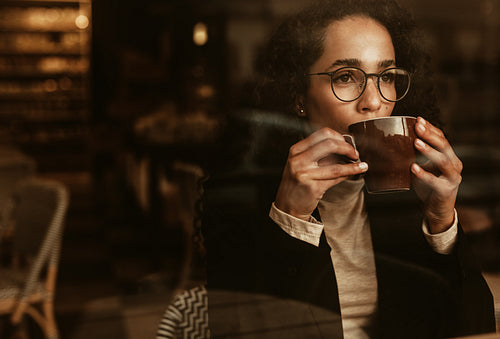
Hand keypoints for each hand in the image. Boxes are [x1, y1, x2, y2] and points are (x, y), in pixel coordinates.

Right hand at [275, 127, 368, 220]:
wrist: (287, 205)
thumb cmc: (297, 182)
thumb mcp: (300, 163)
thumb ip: (316, 153)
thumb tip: (343, 145)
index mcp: (296, 150)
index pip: (322, 134)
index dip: (338, 136)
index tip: (346, 142)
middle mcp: (298, 160)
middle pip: (329, 144)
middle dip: (347, 147)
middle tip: (354, 153)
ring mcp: (305, 174)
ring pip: (335, 164)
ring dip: (352, 163)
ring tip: (361, 163)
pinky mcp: (313, 187)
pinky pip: (337, 177)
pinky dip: (350, 173)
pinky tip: (357, 171)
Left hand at [411, 117, 462, 233]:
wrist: (436, 210)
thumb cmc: (428, 186)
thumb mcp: (424, 167)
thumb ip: (418, 155)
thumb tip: (397, 139)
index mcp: (450, 157)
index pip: (442, 138)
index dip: (431, 128)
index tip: (418, 119)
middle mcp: (454, 165)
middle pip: (444, 146)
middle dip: (430, 134)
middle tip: (417, 126)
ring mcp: (452, 178)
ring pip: (443, 161)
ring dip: (429, 150)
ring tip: (416, 142)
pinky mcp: (446, 190)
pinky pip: (435, 181)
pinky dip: (424, 174)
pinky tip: (413, 167)